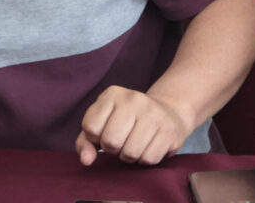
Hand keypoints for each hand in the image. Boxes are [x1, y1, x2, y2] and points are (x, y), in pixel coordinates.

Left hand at [75, 86, 192, 165]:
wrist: (168, 112)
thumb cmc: (126, 122)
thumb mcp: (102, 124)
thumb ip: (86, 142)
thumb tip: (86, 160)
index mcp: (112, 94)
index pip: (91, 127)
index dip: (96, 138)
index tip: (107, 131)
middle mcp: (133, 99)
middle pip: (111, 142)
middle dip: (113, 149)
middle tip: (122, 140)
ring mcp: (154, 113)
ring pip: (130, 153)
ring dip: (130, 156)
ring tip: (135, 143)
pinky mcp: (169, 130)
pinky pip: (148, 159)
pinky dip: (146, 159)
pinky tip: (149, 145)